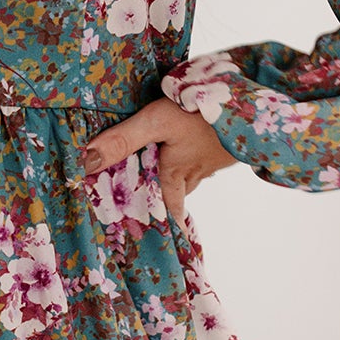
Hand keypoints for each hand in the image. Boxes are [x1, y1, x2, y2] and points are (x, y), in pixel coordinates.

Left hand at [80, 96, 237, 225]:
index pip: (168, 206)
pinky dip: (200, 153)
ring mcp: (217, 156)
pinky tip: (197, 141)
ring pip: (195, 172)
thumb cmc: (202, 112)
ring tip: (171, 170)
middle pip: (179, 189)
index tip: (167, 240)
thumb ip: (123, 140)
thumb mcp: (156, 122)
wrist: (253, 99)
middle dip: (169, 196)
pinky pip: (210, 154)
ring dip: (184, 173)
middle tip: (157, 202)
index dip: (166, 223)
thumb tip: (86, 163)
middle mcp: (197, 169)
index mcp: (177, 172)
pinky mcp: (230, 141)